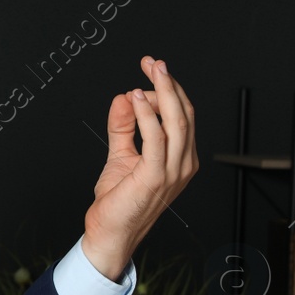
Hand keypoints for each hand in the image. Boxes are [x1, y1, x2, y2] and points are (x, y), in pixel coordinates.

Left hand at [82, 55, 197, 279]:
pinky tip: (136, 97)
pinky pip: (155, 138)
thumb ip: (123, 126)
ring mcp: (173, 171)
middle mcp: (183, 163)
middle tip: (153, 62)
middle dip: (169, 83)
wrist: (111, 232)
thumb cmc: (119, 201)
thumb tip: (125, 97)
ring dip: (164, 92)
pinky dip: (147, 114)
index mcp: (180, 158)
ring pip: (176, 122)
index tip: (151, 68)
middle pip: (184, 114)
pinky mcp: (156, 176)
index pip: (182, 115)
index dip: (169, 89)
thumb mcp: (121, 155)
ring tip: (150, 71)